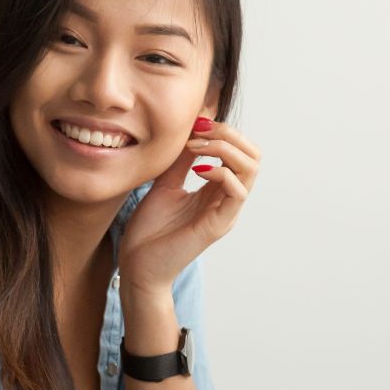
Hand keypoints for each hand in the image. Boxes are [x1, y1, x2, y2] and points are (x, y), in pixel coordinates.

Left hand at [117, 117, 260, 293]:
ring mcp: (225, 213)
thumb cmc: (150, 230)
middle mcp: (226, 200)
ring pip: (250, 170)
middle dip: (229, 135)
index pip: (240, 152)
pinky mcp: (218, 225)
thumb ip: (180, 160)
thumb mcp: (165, 184)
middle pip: (252, 156)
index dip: (223, 131)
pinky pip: (237, 192)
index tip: (196, 124)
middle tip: (200, 131)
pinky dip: (221, 172)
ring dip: (225, 148)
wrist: (137, 265)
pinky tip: (198, 170)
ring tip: (197, 147)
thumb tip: (192, 131)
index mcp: (217, 190)